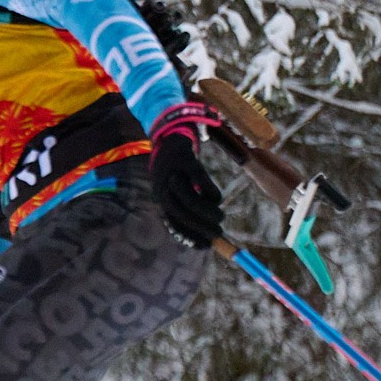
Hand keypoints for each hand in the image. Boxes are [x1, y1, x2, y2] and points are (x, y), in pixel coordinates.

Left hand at [148, 101, 225, 249]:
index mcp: (159, 197)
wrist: (169, 134)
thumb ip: (186, 207)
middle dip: (199, 227)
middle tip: (217, 234)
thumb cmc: (176, 168)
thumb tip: (205, 232)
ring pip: (188, 199)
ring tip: (220, 217)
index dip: (189, 236)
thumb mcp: (175, 189)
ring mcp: (173, 173)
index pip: (173, 222)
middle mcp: (162, 187)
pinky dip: (209, 191)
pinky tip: (217, 199)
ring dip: (206, 212)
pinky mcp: (185, 160)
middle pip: (179, 212)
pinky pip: (198, 179)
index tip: (206, 246)